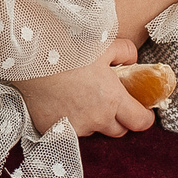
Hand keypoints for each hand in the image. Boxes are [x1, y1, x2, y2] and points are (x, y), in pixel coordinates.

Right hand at [10, 38, 157, 138]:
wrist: (33, 60)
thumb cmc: (70, 51)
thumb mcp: (105, 45)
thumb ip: (126, 53)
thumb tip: (132, 61)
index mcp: (113, 100)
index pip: (140, 122)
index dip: (145, 117)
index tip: (142, 112)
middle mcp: (97, 119)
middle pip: (118, 131)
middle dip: (120, 120)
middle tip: (111, 104)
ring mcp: (75, 128)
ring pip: (93, 131)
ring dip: (92, 121)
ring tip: (81, 100)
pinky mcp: (54, 131)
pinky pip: (68, 132)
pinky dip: (68, 122)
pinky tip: (61, 105)